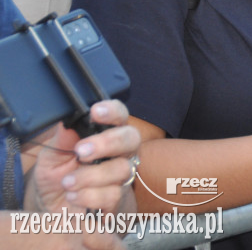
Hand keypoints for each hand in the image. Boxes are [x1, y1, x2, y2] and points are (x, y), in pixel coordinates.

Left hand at [24, 101, 139, 215]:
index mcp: (105, 135)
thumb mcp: (51, 156)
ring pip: (122, 169)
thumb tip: (66, 121)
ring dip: (90, 175)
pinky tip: (73, 196)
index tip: (95, 112)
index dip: (113, 111)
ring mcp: (121, 176)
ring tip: (67, 182)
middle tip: (81, 151)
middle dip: (107, 143)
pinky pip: (113, 195)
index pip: (119, 116)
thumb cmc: (58, 176)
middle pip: (131, 138)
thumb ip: (60, 140)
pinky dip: (89, 196)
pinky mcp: (117, 200)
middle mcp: (119, 152)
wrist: (55, 210)